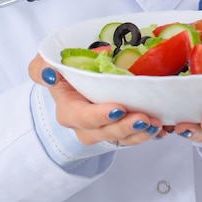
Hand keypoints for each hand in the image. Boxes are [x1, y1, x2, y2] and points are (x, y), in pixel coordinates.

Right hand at [28, 54, 163, 146]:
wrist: (75, 82)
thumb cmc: (64, 72)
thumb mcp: (47, 64)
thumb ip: (41, 66)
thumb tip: (49, 74)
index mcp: (68, 109)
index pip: (80, 116)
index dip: (97, 116)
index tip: (117, 109)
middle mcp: (85, 125)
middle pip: (104, 132)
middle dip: (124, 127)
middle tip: (143, 118)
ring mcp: (104, 130)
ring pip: (121, 138)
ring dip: (139, 133)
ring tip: (155, 123)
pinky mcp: (119, 130)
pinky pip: (134, 137)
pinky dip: (148, 133)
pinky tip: (161, 128)